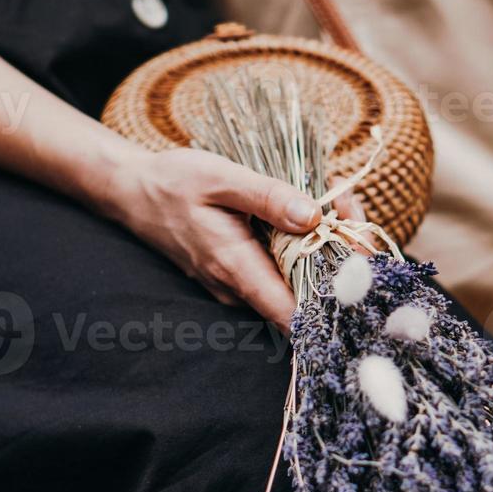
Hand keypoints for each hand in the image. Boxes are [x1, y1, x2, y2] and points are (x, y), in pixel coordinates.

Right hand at [115, 147, 362, 329]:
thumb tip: (315, 218)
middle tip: (348, 203)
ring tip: (336, 198)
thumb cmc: (174, 182)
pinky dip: (304, 245)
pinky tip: (314, 209)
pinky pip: (282, 271)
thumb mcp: (223, 177)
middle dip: (340, 257)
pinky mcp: (241, 275)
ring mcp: (239, 285)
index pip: (294, 313)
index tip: (359, 258)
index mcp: (237, 268)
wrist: (133, 192)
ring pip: (297, 283)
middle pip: (306, 296)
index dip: (334, 295)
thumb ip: (269, 198)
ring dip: (325, 247)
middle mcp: (239, 288)